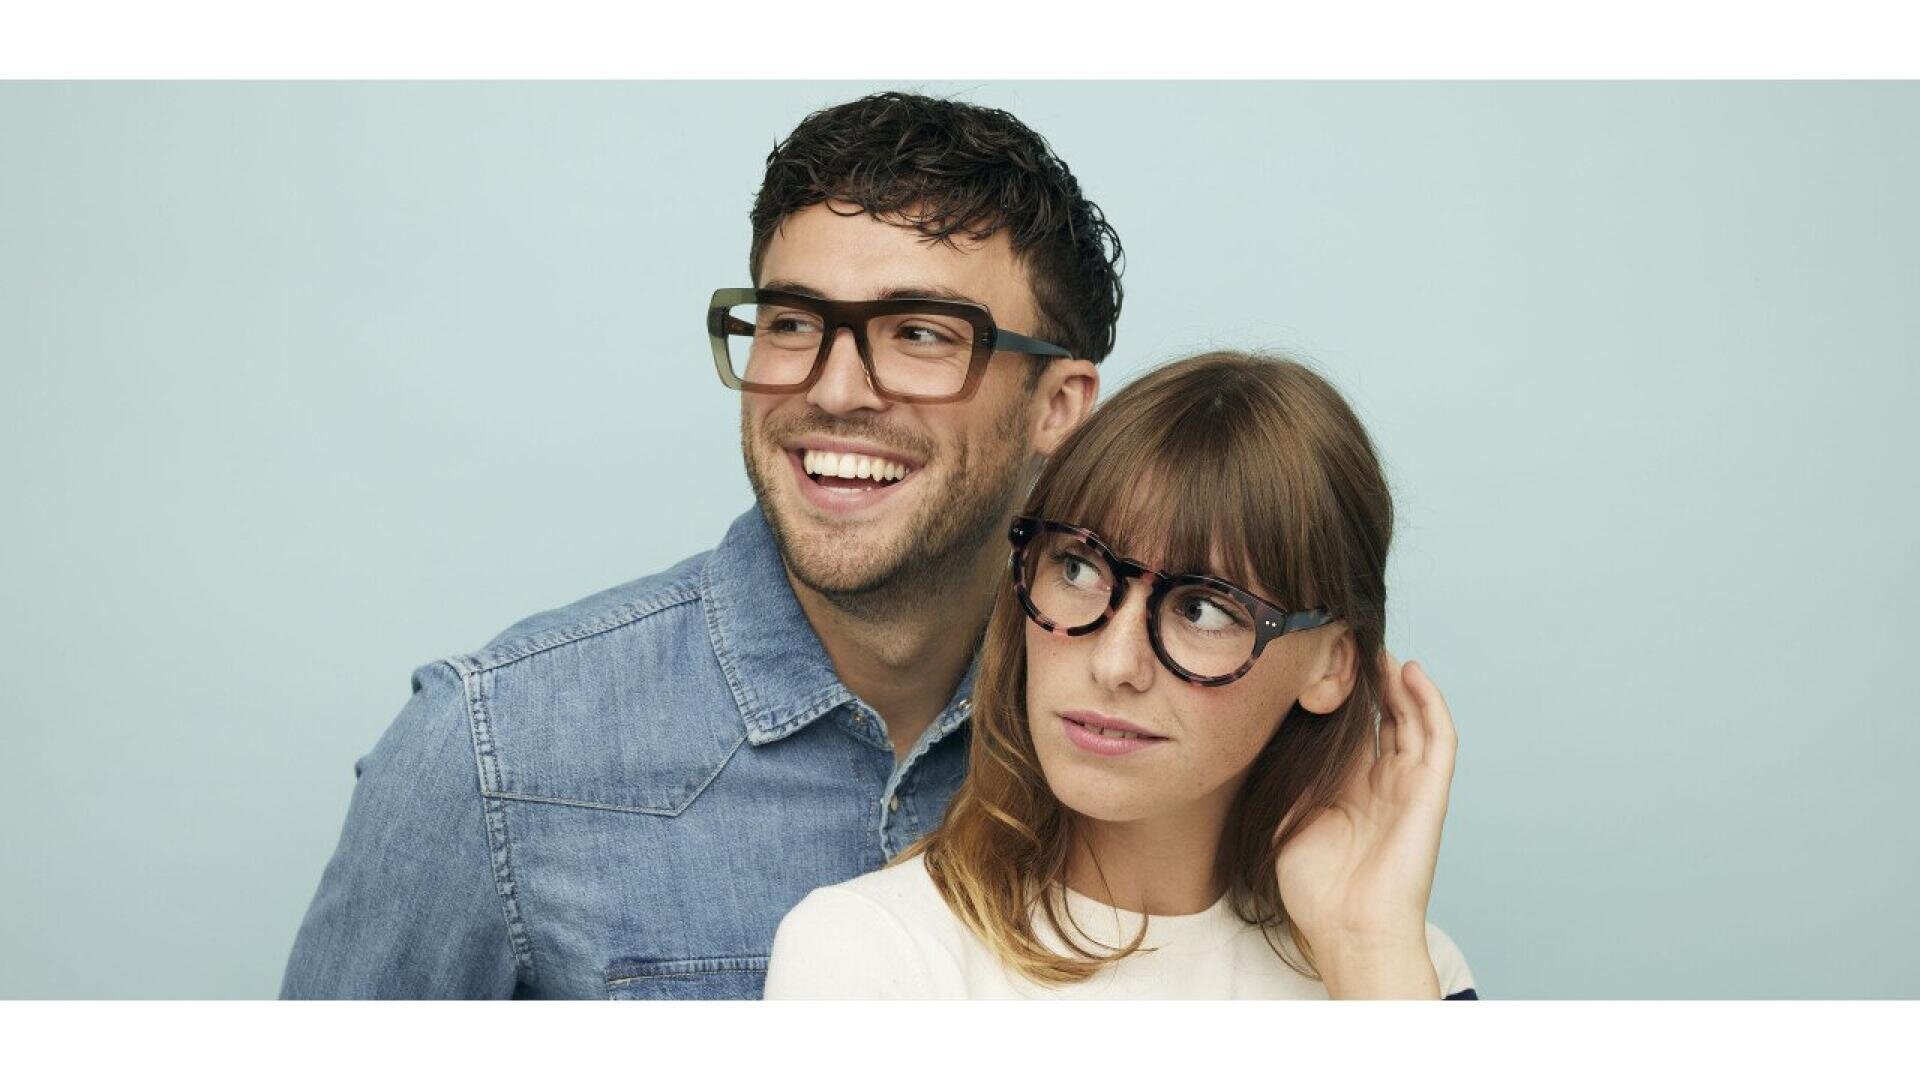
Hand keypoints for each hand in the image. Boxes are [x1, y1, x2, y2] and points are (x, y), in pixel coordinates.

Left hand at [1275, 651, 1457, 993]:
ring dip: (1397, 681)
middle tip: (1345, 639)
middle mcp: (1381, 782)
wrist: (1348, 929)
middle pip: (1382, 716)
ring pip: (1411, 718)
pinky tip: (1410, 672)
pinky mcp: (1430, 791)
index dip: (1336, 695)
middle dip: (1367, 680)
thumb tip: (1268, 730)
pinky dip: (1428, 702)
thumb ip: (1288, 776)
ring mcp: (1408, 785)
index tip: (1312, 657)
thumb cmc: (1315, 889)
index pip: (1348, 728)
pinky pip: (1438, 737)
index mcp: (1348, 789)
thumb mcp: (1286, 819)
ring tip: (1376, 645)